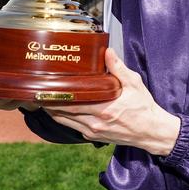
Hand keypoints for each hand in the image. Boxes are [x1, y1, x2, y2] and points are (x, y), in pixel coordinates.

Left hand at [44, 48, 180, 155]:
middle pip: (63, 114)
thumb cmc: (143, 107)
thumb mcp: (134, 83)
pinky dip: (65, 119)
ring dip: (54, 112)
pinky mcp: (95, 137)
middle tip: (37, 93)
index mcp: (104, 109)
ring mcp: (94, 132)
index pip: (72, 104)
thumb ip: (118, 68)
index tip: (44, 88)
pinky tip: (61, 110)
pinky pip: (74, 128)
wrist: (151, 131)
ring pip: (66, 122)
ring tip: (43, 101)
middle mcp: (96, 123)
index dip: (55, 98)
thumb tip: (107, 51)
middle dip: (49, 104)